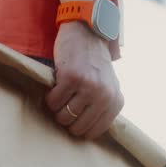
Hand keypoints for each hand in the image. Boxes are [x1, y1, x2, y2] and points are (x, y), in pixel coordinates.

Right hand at [45, 21, 122, 139]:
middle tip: (64, 108)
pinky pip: (54, 102)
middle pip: (77, 127)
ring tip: (59, 99)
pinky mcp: (71, 77)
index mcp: (115, 101)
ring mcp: (88, 86)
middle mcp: (104, 95)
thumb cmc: (94, 62)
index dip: (79, 128)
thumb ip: (103, 107)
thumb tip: (88, 134)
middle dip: (66, 121)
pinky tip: (54, 89)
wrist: (88, 32)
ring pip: (64, 116)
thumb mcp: (108, 86)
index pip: (94, 132)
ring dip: (56, 111)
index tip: (73, 119)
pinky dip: (49, 99)